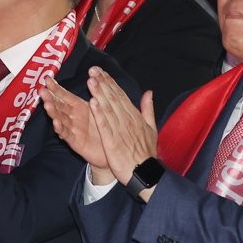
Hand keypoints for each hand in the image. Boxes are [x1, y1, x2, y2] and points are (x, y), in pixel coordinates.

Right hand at [40, 75, 108, 170]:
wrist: (112, 148)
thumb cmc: (103, 126)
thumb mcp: (98, 107)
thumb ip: (94, 94)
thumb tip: (93, 76)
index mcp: (79, 107)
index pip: (64, 95)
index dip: (56, 88)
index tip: (47, 79)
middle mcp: (73, 117)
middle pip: (59, 106)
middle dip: (50, 98)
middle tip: (42, 91)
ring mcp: (73, 129)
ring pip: (60, 119)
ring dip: (53, 112)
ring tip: (47, 104)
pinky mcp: (75, 141)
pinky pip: (67, 134)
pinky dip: (61, 128)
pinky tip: (56, 122)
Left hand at [86, 66, 157, 189]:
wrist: (145, 173)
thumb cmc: (146, 153)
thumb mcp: (151, 128)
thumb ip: (148, 109)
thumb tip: (149, 92)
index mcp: (135, 117)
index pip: (121, 96)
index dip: (110, 82)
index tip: (101, 71)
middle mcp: (127, 120)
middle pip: (113, 98)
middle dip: (103, 83)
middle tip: (92, 70)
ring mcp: (120, 131)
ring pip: (108, 109)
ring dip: (99, 94)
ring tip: (91, 80)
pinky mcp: (112, 142)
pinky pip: (105, 126)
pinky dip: (99, 114)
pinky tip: (92, 103)